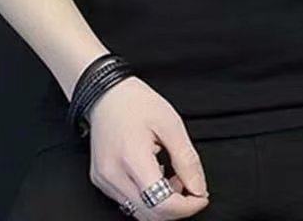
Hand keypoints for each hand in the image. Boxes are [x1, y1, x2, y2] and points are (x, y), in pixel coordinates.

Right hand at [86, 76, 209, 218]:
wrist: (107, 93)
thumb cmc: (137, 103)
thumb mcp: (171, 124)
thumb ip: (186, 160)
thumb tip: (198, 188)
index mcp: (131, 157)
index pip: (161, 203)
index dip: (187, 207)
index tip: (201, 196)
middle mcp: (113, 175)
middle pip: (151, 214)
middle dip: (177, 207)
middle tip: (190, 184)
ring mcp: (104, 180)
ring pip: (139, 212)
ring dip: (162, 204)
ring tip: (172, 176)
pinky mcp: (101, 181)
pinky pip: (129, 202)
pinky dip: (148, 198)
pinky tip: (156, 176)